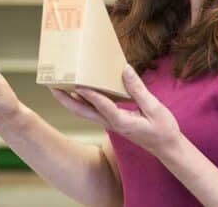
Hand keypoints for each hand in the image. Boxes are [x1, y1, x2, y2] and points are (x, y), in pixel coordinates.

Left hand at [50, 65, 181, 156]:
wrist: (166, 147)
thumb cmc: (162, 129)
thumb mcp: (155, 108)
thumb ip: (138, 90)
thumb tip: (125, 69)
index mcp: (122, 122)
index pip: (102, 106)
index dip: (90, 95)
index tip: (78, 84)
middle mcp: (111, 123)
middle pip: (82, 112)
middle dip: (65, 99)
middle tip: (52, 86)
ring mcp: (110, 123)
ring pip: (84, 112)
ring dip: (69, 100)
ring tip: (58, 86)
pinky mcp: (112, 121)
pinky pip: (92, 110)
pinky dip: (82, 101)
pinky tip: (79, 90)